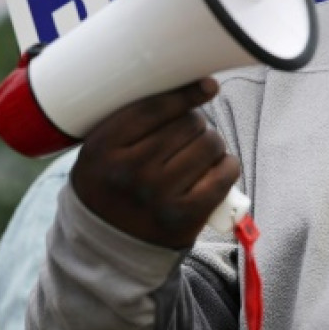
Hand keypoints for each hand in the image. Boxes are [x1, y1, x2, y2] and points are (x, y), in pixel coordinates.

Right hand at [69, 79, 239, 248]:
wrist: (106, 247)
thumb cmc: (111, 186)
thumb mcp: (101, 151)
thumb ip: (131, 119)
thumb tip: (195, 82)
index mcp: (103, 149)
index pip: (155, 107)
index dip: (187, 93)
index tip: (207, 85)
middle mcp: (130, 171)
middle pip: (188, 123)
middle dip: (196, 125)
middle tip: (187, 137)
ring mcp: (158, 195)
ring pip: (210, 144)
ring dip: (211, 144)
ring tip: (198, 154)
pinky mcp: (186, 215)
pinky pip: (225, 172)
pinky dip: (227, 166)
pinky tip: (216, 169)